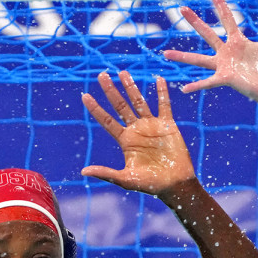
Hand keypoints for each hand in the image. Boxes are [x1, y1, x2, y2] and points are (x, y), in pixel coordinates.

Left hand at [81, 71, 195, 195]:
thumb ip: (106, 172)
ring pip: (138, 101)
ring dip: (131, 87)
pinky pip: (164, 105)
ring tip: (122, 72)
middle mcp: (136, 130)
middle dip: (111, 91)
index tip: (85, 95)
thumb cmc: (150, 184)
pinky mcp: (168, 124)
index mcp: (125, 140)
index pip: (107, 121)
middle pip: (120, 106)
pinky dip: (162, 92)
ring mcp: (151, 125)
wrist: (174, 184)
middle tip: (102, 75)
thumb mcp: (125, 179)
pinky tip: (158, 79)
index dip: (96, 109)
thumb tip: (83, 171)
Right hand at [164, 0, 257, 105]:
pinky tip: (184, 89)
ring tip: (165, 53)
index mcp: (238, 41)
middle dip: (195, 21)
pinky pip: (208, 82)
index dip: (220, 5)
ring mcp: (223, 65)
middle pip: (207, 33)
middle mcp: (226, 52)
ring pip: (199, 59)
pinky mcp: (225, 78)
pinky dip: (196, 86)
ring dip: (182, 56)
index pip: (227, 19)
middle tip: (182, 8)